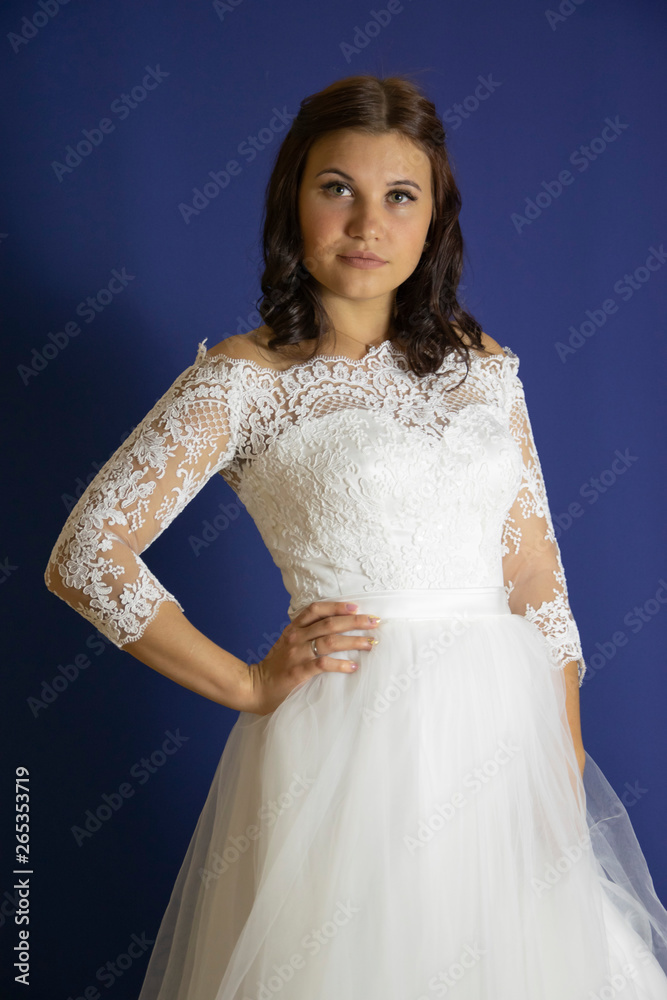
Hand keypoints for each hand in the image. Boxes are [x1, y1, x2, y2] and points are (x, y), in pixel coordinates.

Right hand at [242, 601, 380, 715]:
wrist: (254, 688)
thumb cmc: (275, 667)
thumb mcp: (288, 644)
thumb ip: (306, 635)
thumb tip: (336, 630)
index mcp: (293, 629)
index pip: (316, 609)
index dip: (337, 606)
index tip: (357, 607)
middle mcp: (295, 638)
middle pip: (330, 623)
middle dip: (355, 621)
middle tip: (375, 622)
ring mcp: (296, 655)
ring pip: (330, 641)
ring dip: (354, 641)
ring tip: (371, 644)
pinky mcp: (297, 672)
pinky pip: (323, 664)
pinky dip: (340, 664)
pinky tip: (353, 666)